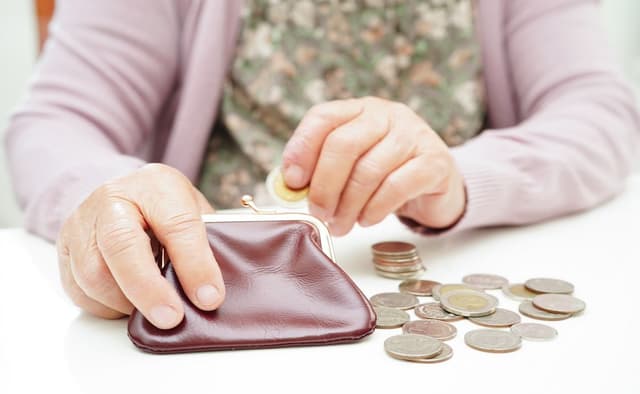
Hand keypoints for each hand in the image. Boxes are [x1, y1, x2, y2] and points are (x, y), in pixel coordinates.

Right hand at [56, 164, 224, 328]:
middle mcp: (113, 199)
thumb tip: (211, 293)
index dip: (194, 265)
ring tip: (155, 309)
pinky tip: (130, 303)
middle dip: (149, 289)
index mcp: (156, 185)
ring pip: (94, 273)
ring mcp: (83, 222)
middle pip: (121, 245)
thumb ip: (206, 244)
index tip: (209, 297)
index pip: (177, 224)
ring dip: (127, 302)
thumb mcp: (195, 213)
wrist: (126, 195)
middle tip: (172, 318)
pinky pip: (80, 289)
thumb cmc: (167, 208)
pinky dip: (108, 306)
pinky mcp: (66, 248)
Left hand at [282, 97, 465, 235]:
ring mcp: (413, 135)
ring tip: (341, 225)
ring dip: (348, 206)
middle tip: (318, 214)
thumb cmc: (384, 176)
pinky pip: (396, 187)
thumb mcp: (350, 166)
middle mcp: (387, 115)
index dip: (302, 149)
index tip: (293, 183)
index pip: (322, 117)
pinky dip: (375, 209)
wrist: (436, 186)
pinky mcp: (434, 162)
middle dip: (324, 186)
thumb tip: (288, 188)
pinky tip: (367, 220)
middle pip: (343, 144)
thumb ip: (320, 171)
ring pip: (369, 170)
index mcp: (359, 110)